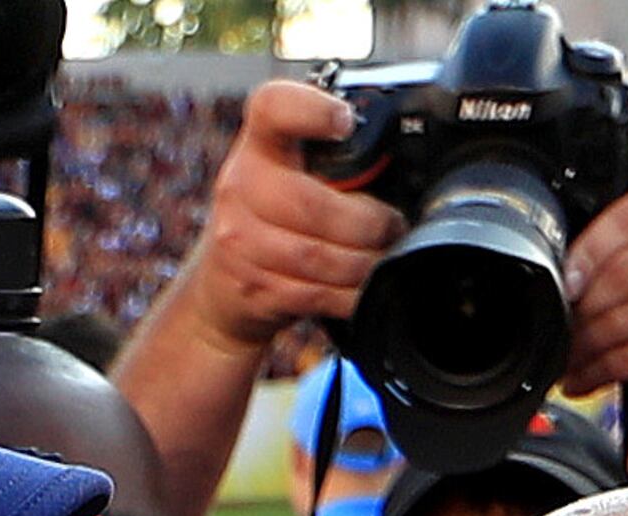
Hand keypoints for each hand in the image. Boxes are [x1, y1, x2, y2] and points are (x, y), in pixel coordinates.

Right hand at [156, 81, 405, 358]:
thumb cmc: (275, 215)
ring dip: (364, 262)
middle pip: (309, 204)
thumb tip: (405, 158)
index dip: (309, 111)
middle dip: (367, 222)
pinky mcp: (252, 286)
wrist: (222, 285)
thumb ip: (333, 157)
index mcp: (260, 143)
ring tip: (382, 256)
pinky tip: (361, 286)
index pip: (273, 109)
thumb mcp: (291, 169)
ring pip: (316, 257)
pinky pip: (314, 293)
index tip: (344, 122)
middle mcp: (241, 185)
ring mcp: (239, 239)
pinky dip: (349, 294)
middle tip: (392, 225)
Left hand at [559, 177, 627, 423]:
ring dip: (581, 344)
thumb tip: (556, 269)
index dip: (586, 254)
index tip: (566, 280)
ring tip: (568, 352)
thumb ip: (613, 242)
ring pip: (618, 322)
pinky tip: (583, 375)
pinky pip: (625, 360)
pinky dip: (593, 372)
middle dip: (581, 305)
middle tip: (562, 320)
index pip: (624, 222)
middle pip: (620, 275)